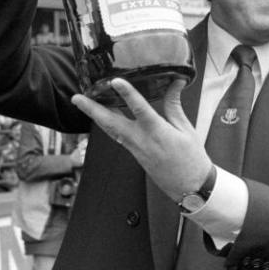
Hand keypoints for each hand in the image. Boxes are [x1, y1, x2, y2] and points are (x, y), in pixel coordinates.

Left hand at [71, 77, 211, 201]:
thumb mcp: (187, 129)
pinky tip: (100, 116)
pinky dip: (106, 124)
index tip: (116, 81)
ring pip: (110, 130)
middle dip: (92, 110)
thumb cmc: (191, 159)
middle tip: (77, 97)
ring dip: (94, 116)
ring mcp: (134, 149)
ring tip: (81, 102)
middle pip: (111, 123)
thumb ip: (175, 105)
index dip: (127, 94)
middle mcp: (141, 141)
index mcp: (158, 133)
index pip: (140, 109)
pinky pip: (116, 136)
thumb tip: (176, 82)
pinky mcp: (133, 154)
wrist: (189, 187)